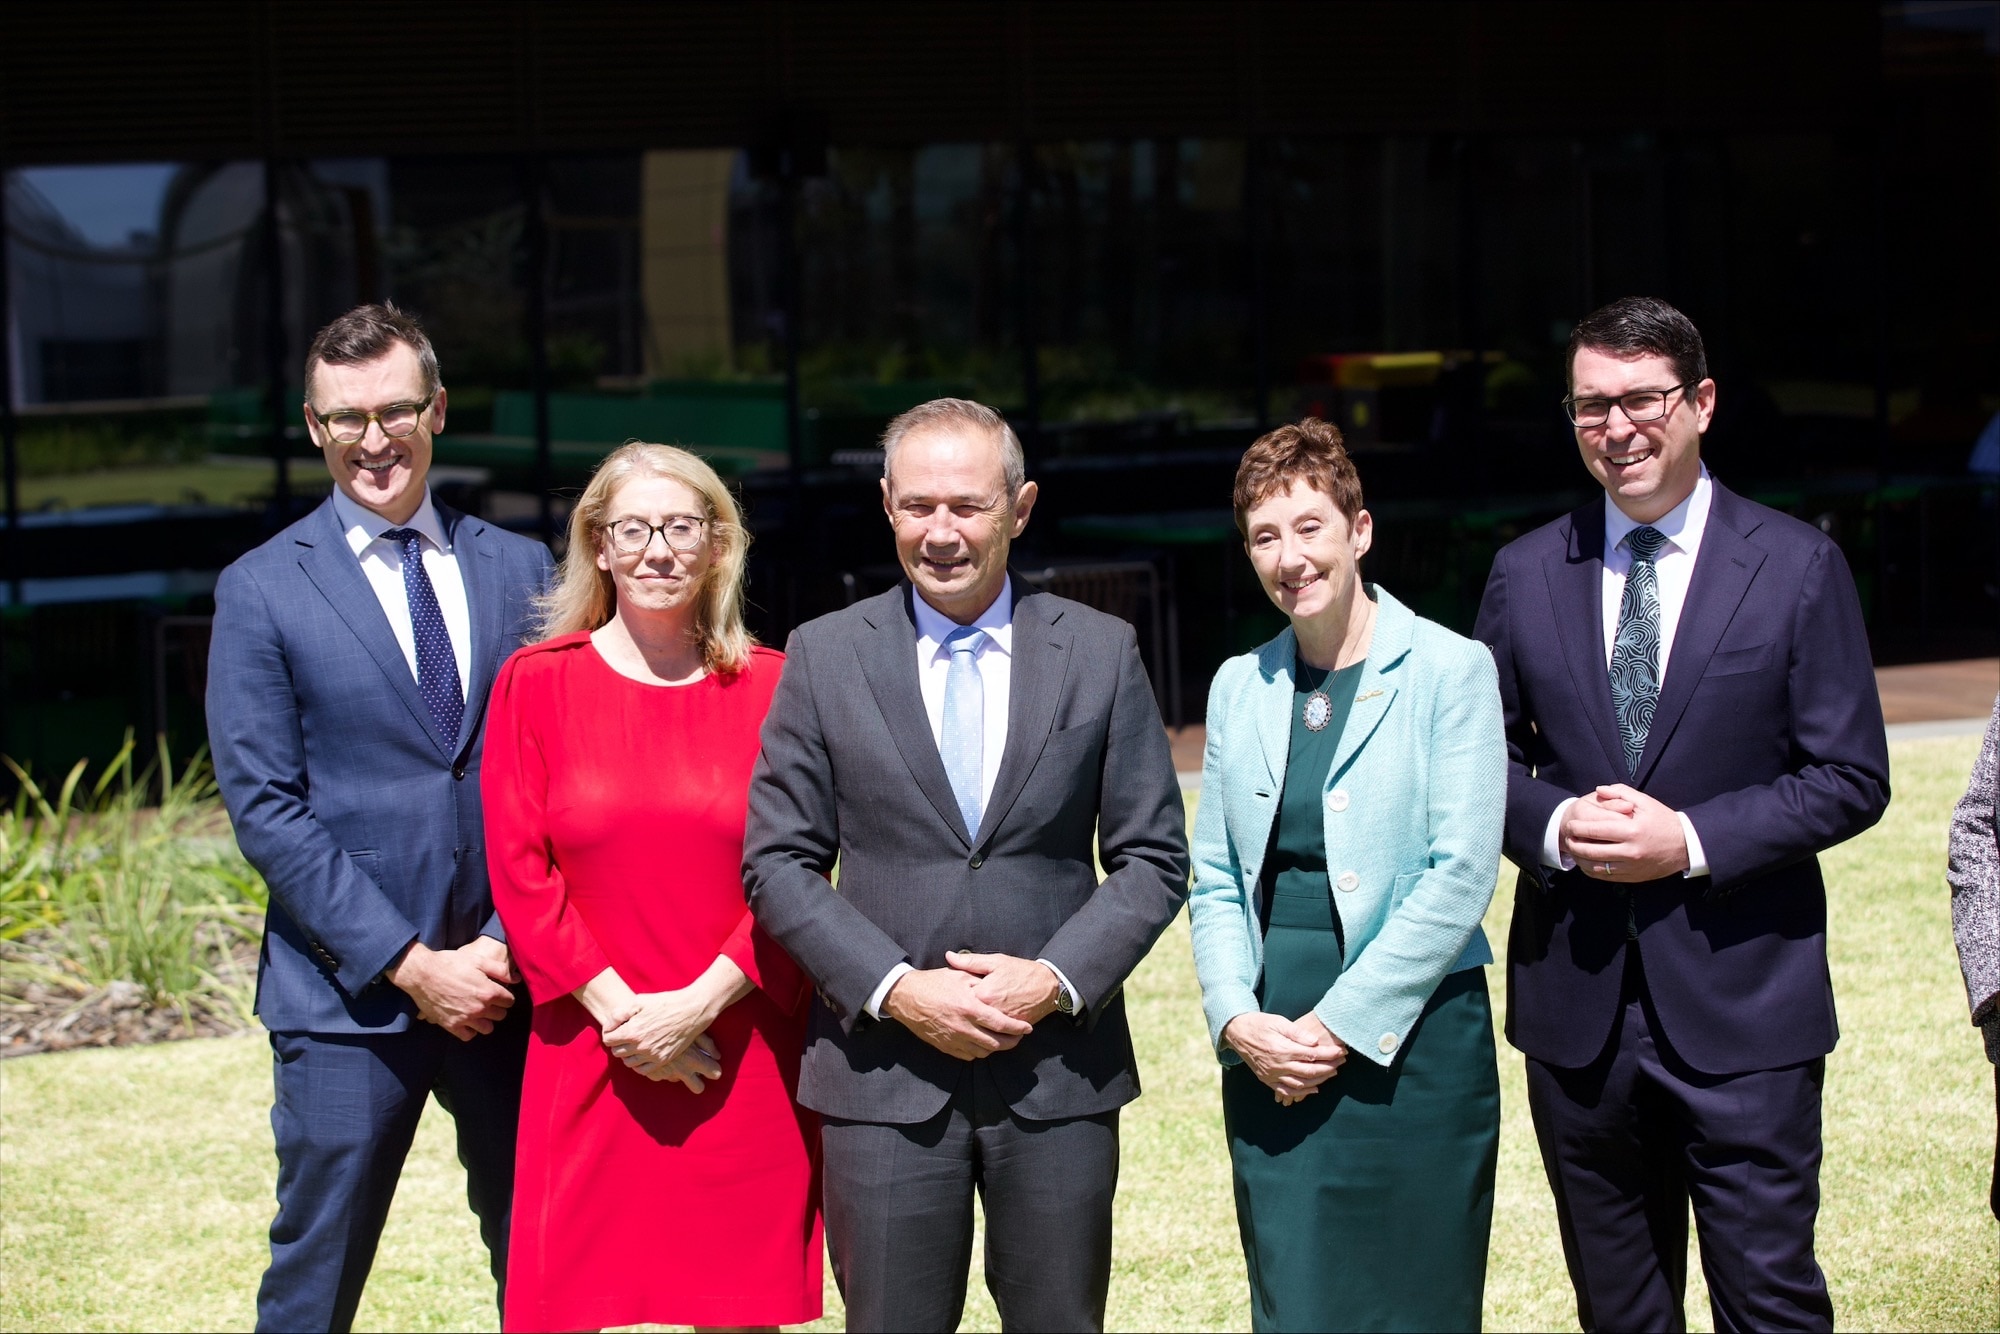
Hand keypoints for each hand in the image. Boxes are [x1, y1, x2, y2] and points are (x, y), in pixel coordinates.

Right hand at [388, 941, 515, 1040]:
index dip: (506, 996)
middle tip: (490, 1001)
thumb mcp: (478, 960)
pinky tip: (468, 1021)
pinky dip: (470, 1030)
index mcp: (488, 991)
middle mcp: (479, 1008)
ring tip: (480, 1012)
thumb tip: (517, 979)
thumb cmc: (450, 963)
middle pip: (500, 1015)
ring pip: (487, 1028)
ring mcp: (465, 1018)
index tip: (500, 993)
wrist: (422, 973)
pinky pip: (468, 1036)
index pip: (509, 1001)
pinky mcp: (451, 1025)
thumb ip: (500, 970)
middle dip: (498, 1008)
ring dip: (486, 1021)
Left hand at [603, 988, 723, 1090]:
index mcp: (632, 1031)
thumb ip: (619, 1014)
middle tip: (623, 1035)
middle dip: (617, 1044)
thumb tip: (608, 1026)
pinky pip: (643, 1070)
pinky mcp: (662, 1060)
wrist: (691, 1011)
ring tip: (633, 1044)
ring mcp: (652, 1055)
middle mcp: (640, 1046)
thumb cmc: (665, 1003)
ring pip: (628, 1062)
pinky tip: (641, 1055)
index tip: (615, 1029)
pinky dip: (638, 1065)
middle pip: (616, 1052)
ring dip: (627, 1054)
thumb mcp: (639, 1001)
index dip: (609, 1033)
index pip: (608, 1039)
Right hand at [881, 967, 1034, 1059]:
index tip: (1027, 1028)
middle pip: (995, 1043)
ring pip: (983, 1052)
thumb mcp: (959, 976)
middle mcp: (963, 1027)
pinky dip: (979, 1052)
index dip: (1017, 1028)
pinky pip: (968, 1056)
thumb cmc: (933, 983)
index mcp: (969, 1008)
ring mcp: (953, 1039)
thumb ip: (980, 983)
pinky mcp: (945, 1046)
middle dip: (1011, 1042)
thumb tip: (997, 988)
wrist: (906, 997)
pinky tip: (983, 1044)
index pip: (1001, 1023)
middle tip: (1018, 1037)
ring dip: (996, 1048)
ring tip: (1002, 1040)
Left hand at [945, 951, 1061, 1024]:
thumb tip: (948, 956)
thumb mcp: (995, 961)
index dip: (956, 996)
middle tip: (958, 1010)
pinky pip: (995, 1034)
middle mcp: (992, 1011)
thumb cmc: (1020, 971)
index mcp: (983, 994)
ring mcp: (1002, 1022)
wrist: (1047, 985)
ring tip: (969, 1020)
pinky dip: (989, 1031)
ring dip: (975, 1024)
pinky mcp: (1010, 1030)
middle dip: (963, 1013)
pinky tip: (983, 1027)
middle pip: (969, 1017)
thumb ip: (970, 961)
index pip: (960, 1000)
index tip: (953, 995)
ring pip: (981, 1027)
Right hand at [1223, 1011, 1345, 1103]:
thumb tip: (1315, 1042)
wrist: (1237, 1032)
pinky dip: (1301, 1093)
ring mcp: (1272, 1075)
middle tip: (1342, 1062)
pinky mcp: (1267, 1080)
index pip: (1312, 1055)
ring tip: (1332, 1073)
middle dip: (1329, 1067)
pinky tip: (1314, 1089)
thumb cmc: (1259, 1024)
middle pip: (1310, 1071)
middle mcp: (1278, 1065)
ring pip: (1301, 1084)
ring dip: (1319, 1081)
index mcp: (1282, 1049)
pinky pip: (1286, 1091)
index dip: (1329, 1054)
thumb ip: (1297, 1033)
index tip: (1342, 1051)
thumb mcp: (1278, 1021)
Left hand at [1562, 784, 1690, 881]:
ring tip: (1574, 850)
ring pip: (1596, 867)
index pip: (1597, 830)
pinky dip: (1592, 870)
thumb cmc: (1663, 820)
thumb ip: (1620, 792)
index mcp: (1632, 831)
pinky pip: (1606, 876)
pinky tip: (1587, 862)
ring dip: (1581, 859)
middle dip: (1575, 844)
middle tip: (1568, 838)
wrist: (1686, 845)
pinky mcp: (1633, 877)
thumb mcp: (1645, 802)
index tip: (1571, 824)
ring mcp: (1632, 867)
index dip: (1579, 828)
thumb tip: (1599, 790)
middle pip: (1592, 851)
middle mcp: (1631, 851)